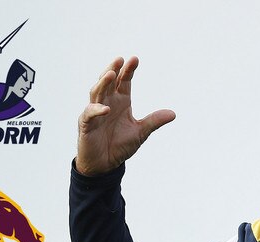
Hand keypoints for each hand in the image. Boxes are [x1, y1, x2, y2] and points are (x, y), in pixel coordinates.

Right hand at [76, 56, 175, 175]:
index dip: (128, 70)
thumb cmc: (120, 146)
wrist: (105, 164)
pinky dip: (96, 110)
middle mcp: (107, 103)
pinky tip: (106, 108)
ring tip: (111, 74)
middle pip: (108, 82)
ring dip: (102, 83)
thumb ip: (154, 121)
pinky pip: (89, 114)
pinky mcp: (86, 125)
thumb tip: (173, 113)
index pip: (124, 82)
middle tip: (120, 59)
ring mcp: (95, 113)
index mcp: (121, 102)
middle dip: (113, 69)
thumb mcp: (141, 133)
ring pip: (96, 93)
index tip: (135, 59)